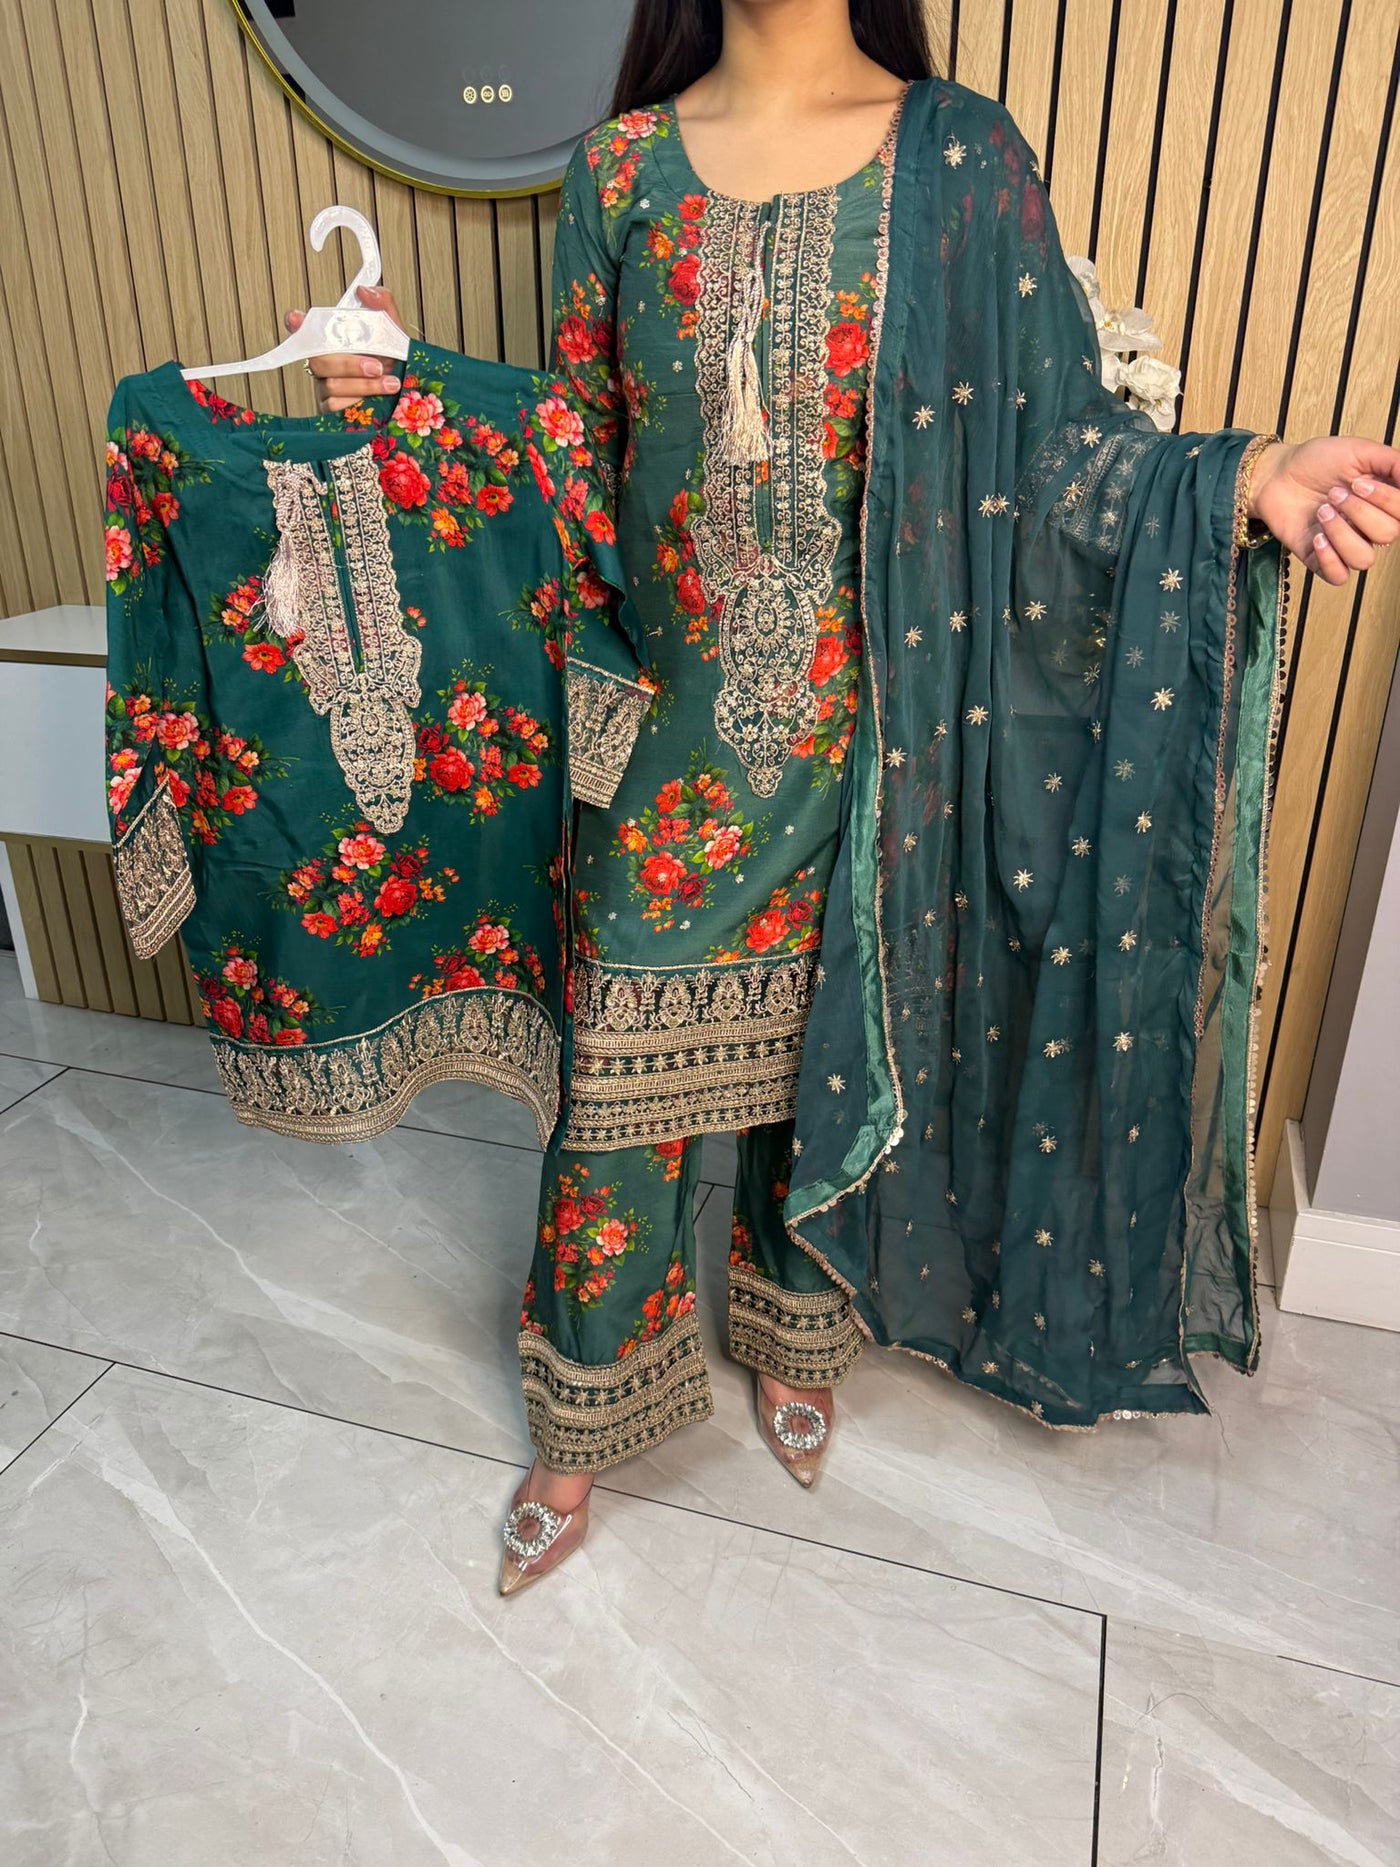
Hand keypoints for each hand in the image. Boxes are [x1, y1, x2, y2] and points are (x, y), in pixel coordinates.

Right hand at [283, 284, 405, 411]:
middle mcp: (324, 364)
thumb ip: (383, 307)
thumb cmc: (394, 363)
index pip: (304, 330)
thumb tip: (365, 291)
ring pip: (330, 385)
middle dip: (349, 364)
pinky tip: (375, 402)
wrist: (407, 394)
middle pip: (318, 361)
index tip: (297, 318)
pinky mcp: (330, 411)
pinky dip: (357, 402)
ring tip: (390, 383)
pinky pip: (334, 407)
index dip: (296, 325)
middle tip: (377, 366)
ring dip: (363, 385)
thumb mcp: (394, 333)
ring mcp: (324, 388)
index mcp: (333, 342)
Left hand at [1249, 436, 1399, 584]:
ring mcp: (1345, 544)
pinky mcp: (1320, 559)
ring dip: (1342, 534)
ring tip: (1321, 512)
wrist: (1276, 475)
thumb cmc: (1315, 462)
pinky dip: (1329, 559)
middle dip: (1359, 511)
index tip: (1359, 483)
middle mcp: (1368, 525)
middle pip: (1387, 535)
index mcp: (1383, 501)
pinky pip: (1339, 576)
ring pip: (1364, 559)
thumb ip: (1392, 462)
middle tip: (1334, 494)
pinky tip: (1316, 538)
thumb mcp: (1359, 451)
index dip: (1386, 500)